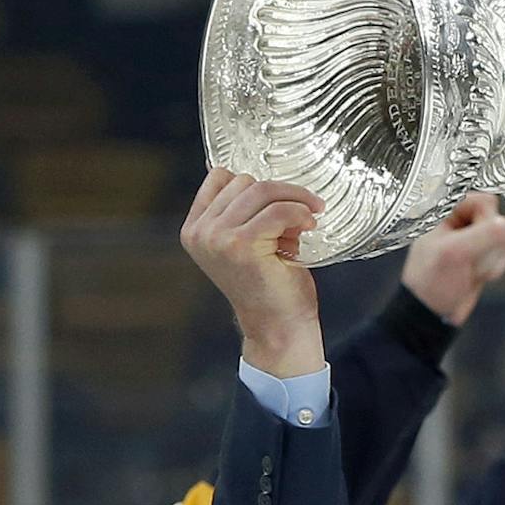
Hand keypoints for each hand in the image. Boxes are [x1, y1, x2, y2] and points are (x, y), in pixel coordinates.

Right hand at [181, 169, 325, 376]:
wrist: (278, 327)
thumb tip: (270, 184)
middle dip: (278, 193)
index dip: (254, 184)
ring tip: (309, 216)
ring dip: (294, 199)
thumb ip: (244, 213)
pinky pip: (277, 210)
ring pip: (261, 191)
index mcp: (195, 229)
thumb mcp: (246, 242)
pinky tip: (309, 224)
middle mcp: (200, 232)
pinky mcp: (241, 244)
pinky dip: (299, 211)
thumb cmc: (269, 286)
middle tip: (301, 212)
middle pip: (243, 181)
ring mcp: (217, 238)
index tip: (279, 200)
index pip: (219, 177)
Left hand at [400, 193, 504, 324]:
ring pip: (503, 238)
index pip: (484, 200)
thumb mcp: (455, 253)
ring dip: (492, 258)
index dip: (487, 219)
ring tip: (472, 270)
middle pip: (497, 219)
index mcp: (446, 212)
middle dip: (490, 244)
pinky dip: (494, 267)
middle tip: (473, 258)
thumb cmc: (430, 284)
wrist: (431, 314)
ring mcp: (472, 240)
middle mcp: (460, 222)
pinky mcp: (481, 256)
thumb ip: (485, 235)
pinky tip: (479, 276)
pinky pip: (502, 254)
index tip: (480, 237)